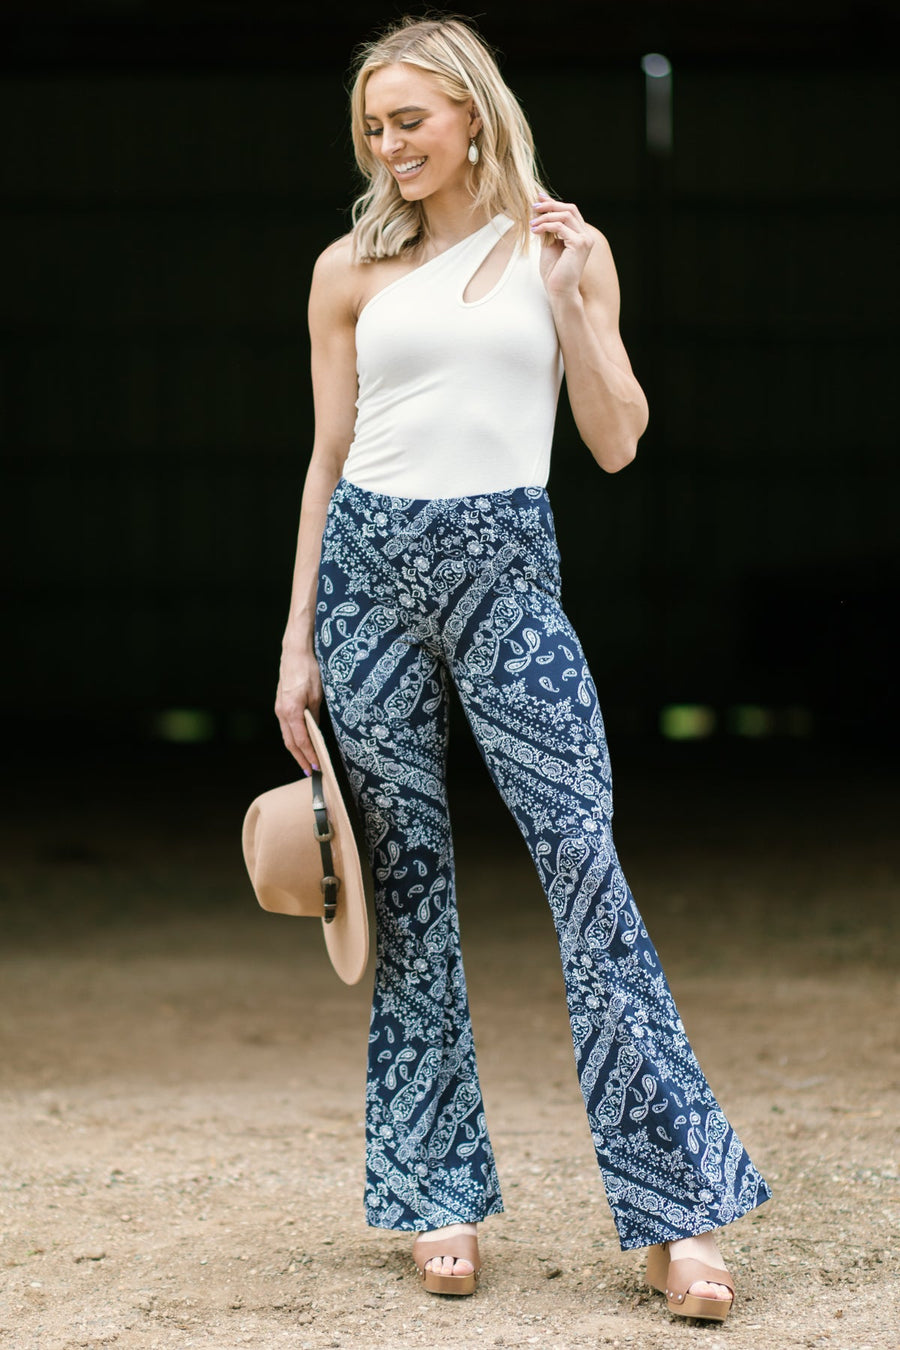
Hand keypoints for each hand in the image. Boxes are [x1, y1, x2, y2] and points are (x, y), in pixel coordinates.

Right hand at [274, 647, 323, 774]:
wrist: (295, 652)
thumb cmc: (308, 670)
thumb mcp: (318, 694)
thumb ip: (315, 715)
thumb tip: (315, 731)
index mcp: (291, 711)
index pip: (301, 740)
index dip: (309, 755)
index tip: (317, 766)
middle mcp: (282, 712)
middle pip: (290, 742)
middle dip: (301, 758)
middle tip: (310, 772)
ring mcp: (279, 708)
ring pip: (287, 735)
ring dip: (297, 750)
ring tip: (307, 761)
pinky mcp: (281, 704)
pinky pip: (286, 726)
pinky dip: (294, 737)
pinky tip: (302, 742)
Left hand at [531, 192, 594, 298]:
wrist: (559, 291)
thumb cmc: (554, 273)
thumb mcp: (549, 245)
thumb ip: (548, 229)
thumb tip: (539, 212)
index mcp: (581, 235)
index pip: (570, 212)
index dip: (554, 203)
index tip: (539, 198)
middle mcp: (586, 235)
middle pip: (570, 209)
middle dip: (550, 205)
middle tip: (534, 206)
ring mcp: (585, 239)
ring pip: (565, 215)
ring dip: (546, 216)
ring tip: (531, 223)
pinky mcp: (579, 244)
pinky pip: (559, 227)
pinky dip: (545, 226)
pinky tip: (535, 231)